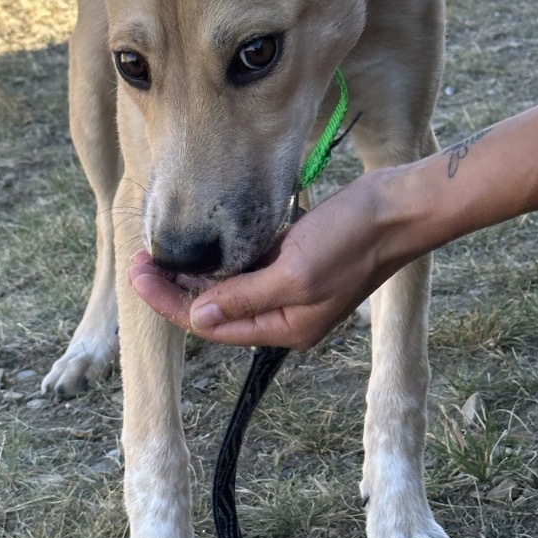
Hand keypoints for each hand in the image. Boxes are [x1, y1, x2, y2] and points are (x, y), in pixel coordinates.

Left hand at [129, 171, 419, 348]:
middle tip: (140, 258)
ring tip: (159, 251)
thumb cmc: (352, 241)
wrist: (398, 209)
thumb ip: (244, 298)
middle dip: (175, 286)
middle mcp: (283, 313)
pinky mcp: (296, 258)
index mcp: (283, 327)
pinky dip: (222, 257)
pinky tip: (202, 242)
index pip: (210, 323)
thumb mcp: (295, 274)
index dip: (169, 301)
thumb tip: (196, 317)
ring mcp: (290, 285)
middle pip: (215, 307)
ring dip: (195, 271)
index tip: (139, 274)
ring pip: (229, 286)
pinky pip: (249, 265)